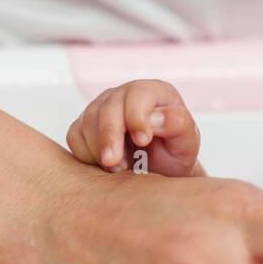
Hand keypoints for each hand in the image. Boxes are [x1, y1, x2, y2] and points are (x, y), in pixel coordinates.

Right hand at [66, 79, 203, 177]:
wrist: (160, 171)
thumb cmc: (174, 153)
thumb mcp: (187, 141)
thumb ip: (177, 124)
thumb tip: (154, 118)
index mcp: (153, 92)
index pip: (138, 94)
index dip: (137, 116)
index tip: (143, 140)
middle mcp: (124, 95)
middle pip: (107, 107)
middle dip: (109, 136)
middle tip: (115, 163)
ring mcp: (102, 108)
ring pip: (87, 121)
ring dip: (99, 149)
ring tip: (118, 169)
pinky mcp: (85, 126)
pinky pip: (75, 136)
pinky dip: (86, 154)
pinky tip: (104, 166)